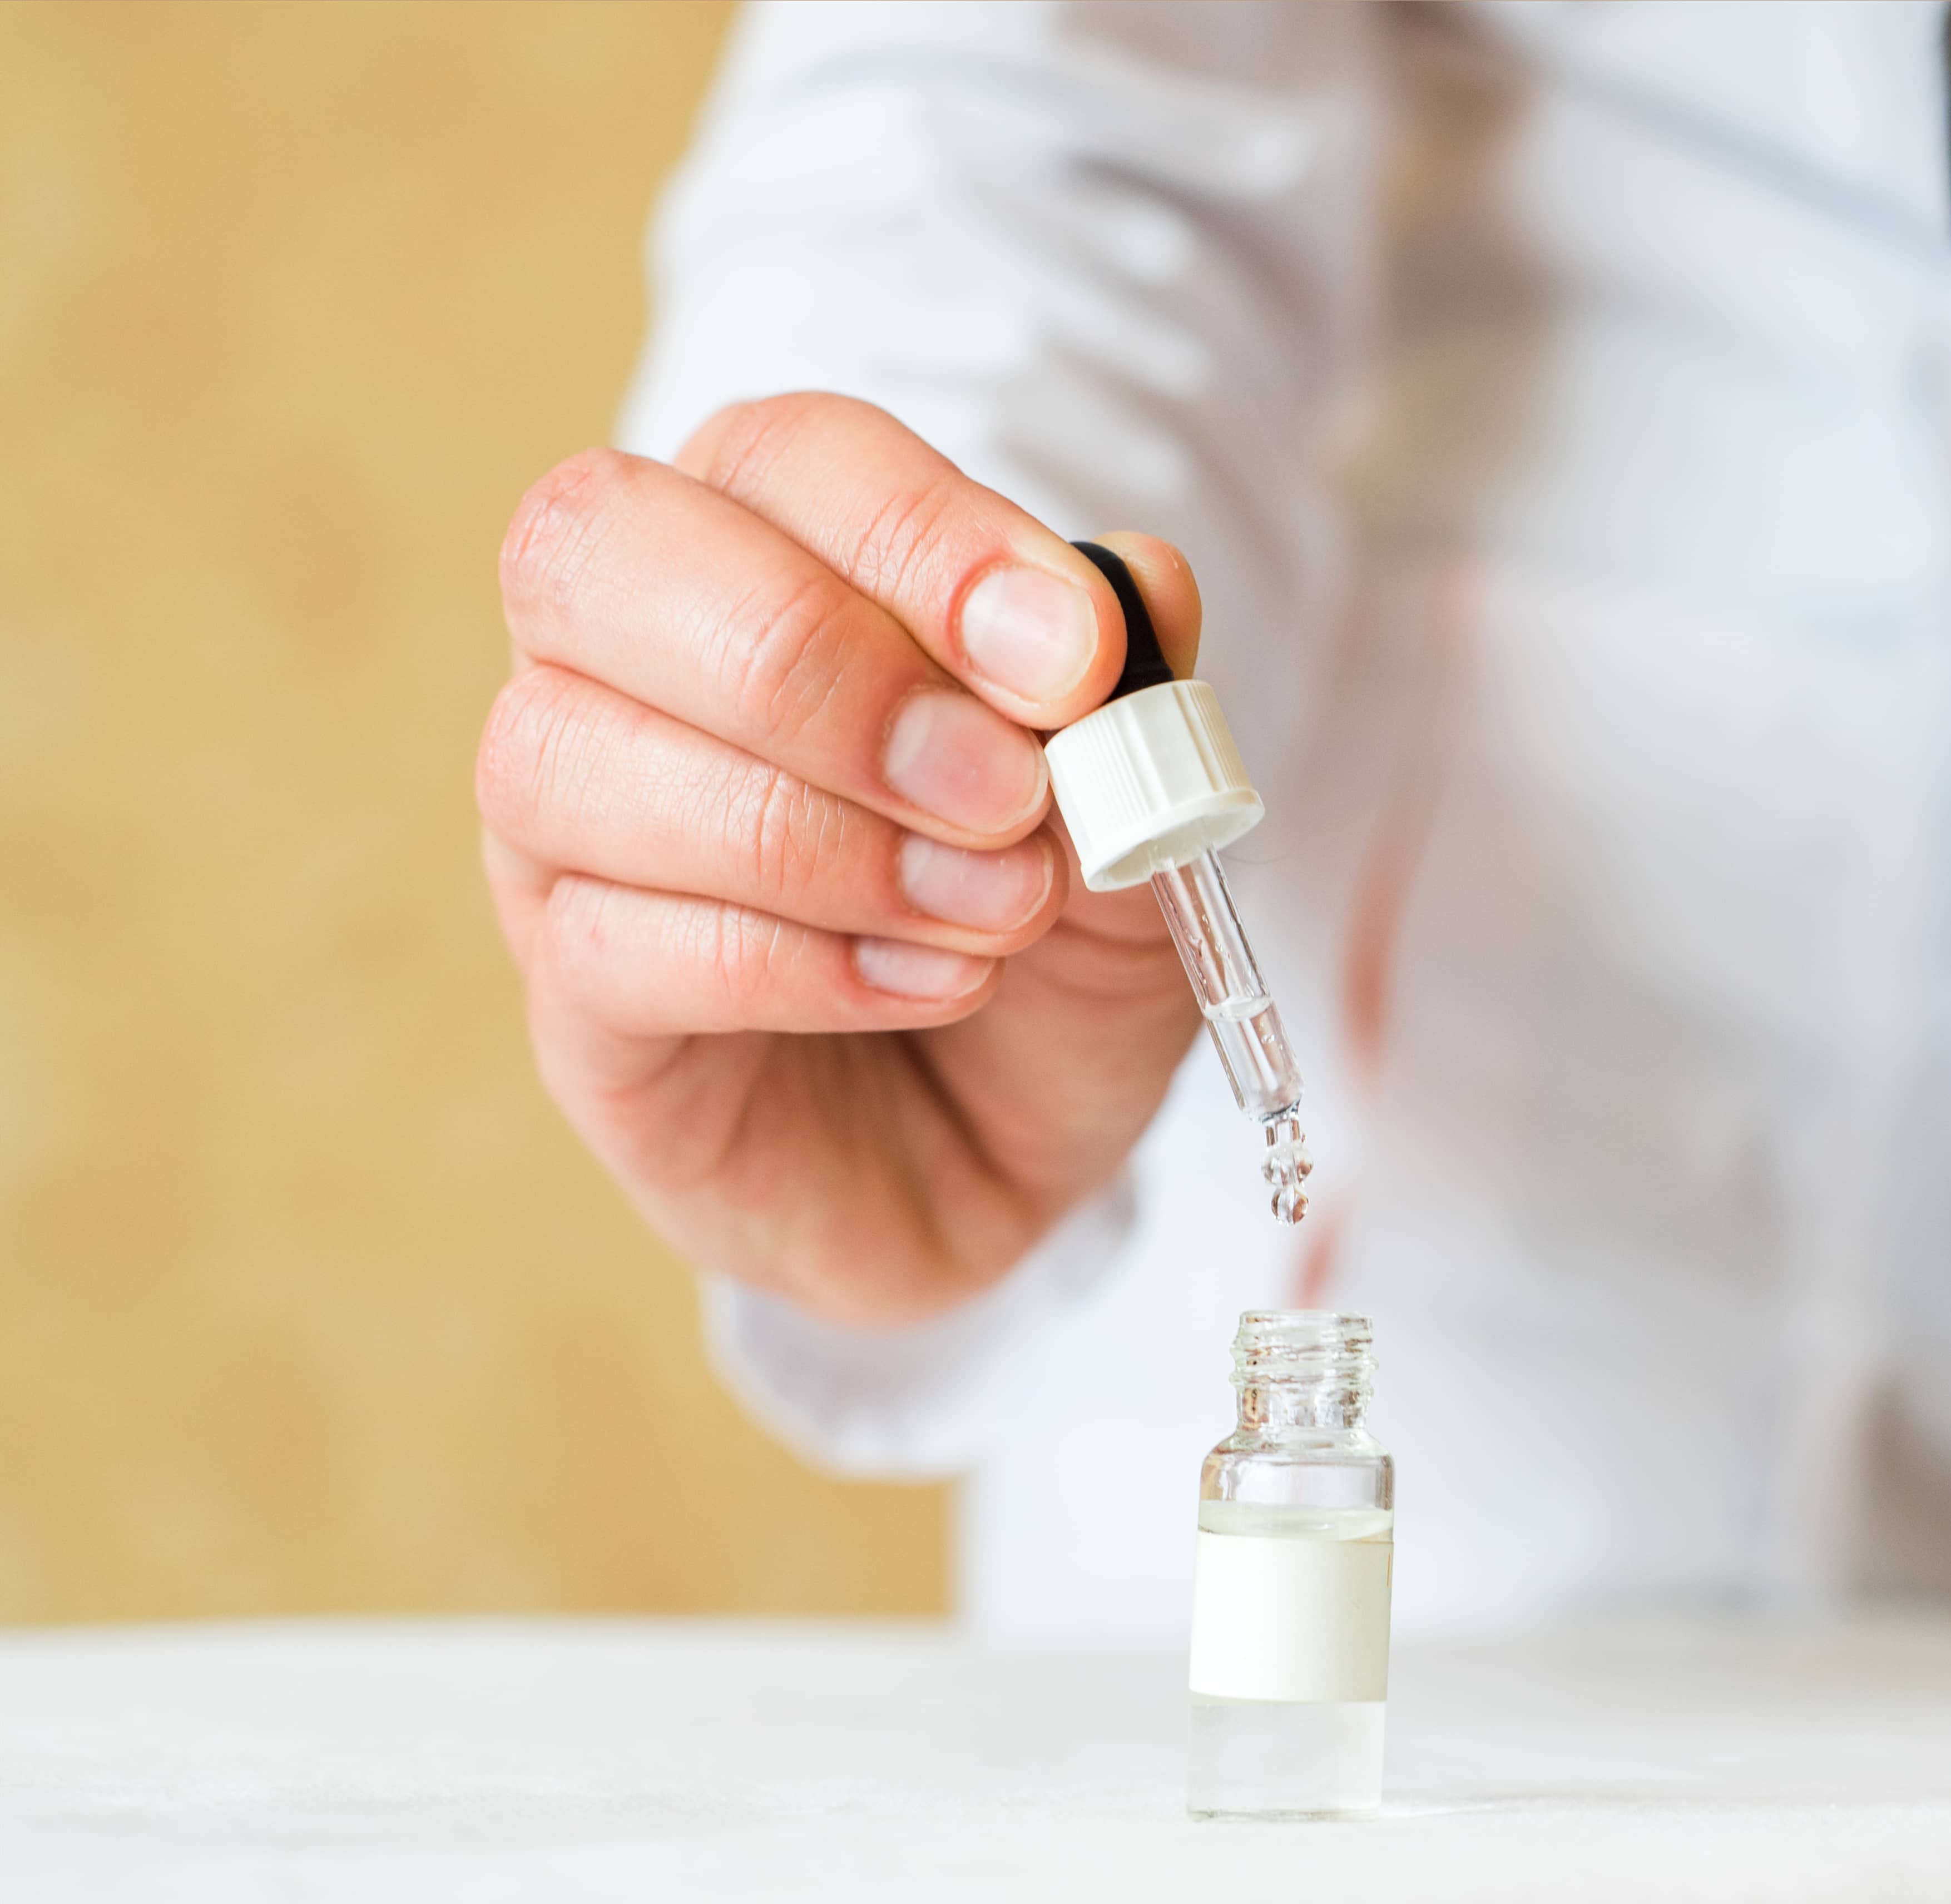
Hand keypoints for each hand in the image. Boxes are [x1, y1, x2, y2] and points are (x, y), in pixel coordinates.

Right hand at [480, 393, 1206, 1324]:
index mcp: (766, 550)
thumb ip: (1133, 705)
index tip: (1072, 656)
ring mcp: (564, 836)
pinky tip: (930, 984)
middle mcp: (619, 664)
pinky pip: (610, 942)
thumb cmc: (1050, 956)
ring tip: (998, 912)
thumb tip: (1139, 580)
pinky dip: (797, 964)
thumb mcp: (1144, 828)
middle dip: (821, 671)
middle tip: (1003, 792)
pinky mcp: (572, 1004)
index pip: (780, 455)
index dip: (922, 538)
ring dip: (819, 837)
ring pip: (567, 756)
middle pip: (594, 553)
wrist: (1011, 1159)